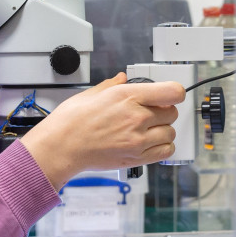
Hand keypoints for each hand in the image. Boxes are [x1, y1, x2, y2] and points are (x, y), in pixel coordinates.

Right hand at [20, 73, 185, 190]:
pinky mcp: (136, 158)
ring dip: (164, 130)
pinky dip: (163, 148)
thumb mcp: (92, 93)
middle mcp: (137, 117)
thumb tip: (122, 78)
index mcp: (127, 96)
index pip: (172, 92)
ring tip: (150, 130)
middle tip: (153, 113)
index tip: (169, 95)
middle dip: (165, 111)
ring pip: (171, 133)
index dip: (174, 93)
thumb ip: (112, 85)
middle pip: (172, 113)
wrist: (61, 147)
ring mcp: (138, 140)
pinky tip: (152, 143)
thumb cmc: (71, 121)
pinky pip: (165, 152)